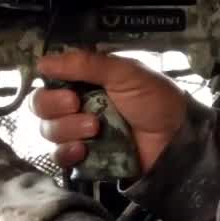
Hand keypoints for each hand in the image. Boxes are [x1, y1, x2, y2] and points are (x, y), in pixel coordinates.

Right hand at [31, 50, 188, 174]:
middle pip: (42, 107)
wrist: (177, 139)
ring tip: (95, 129)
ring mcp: (81, 133)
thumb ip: (86, 64)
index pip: (49, 82)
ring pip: (49, 131)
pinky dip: (66, 153)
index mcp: (86, 81)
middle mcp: (78, 105)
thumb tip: (43, 62)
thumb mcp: (125, 72)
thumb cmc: (156, 99)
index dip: (51, 87)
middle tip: (79, 106)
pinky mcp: (86, 158)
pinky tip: (83, 150)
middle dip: (55, 107)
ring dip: (67, 129)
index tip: (68, 90)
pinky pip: (59, 158)